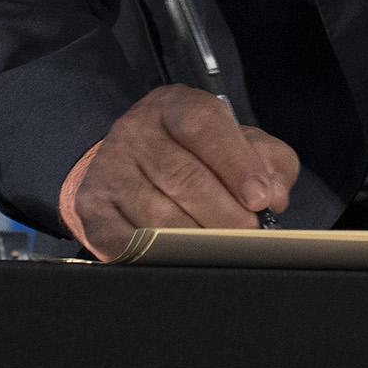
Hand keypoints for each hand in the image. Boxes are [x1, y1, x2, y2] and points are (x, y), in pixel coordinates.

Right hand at [58, 86, 299, 260]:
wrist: (129, 169)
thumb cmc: (196, 157)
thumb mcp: (236, 144)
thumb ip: (267, 160)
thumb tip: (274, 193)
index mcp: (174, 106)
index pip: (203, 125)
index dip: (235, 163)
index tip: (260, 199)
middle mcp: (136, 131)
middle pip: (183, 176)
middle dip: (225, 214)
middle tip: (248, 236)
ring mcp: (109, 168)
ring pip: (158, 215)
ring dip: (197, 240)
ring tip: (223, 253)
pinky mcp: (93, 207)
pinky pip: (128, 242)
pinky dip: (160, 256)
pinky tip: (183, 261)